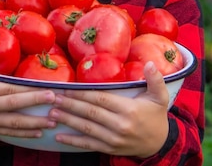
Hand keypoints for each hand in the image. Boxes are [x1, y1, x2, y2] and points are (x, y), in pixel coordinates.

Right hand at [0, 42, 56, 137]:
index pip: (9, 90)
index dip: (29, 90)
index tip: (47, 88)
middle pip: (16, 106)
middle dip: (37, 104)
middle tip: (57, 101)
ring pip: (15, 123)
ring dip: (35, 123)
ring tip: (54, 121)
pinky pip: (9, 132)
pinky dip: (24, 134)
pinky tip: (39, 132)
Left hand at [49, 61, 168, 157]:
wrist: (159, 144)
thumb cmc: (156, 116)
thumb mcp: (160, 97)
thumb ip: (155, 79)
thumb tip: (149, 62)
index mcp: (129, 109)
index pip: (101, 99)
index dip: (83, 94)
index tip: (68, 88)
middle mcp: (120, 125)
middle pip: (90, 113)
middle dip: (70, 105)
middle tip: (54, 98)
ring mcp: (113, 139)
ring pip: (86, 128)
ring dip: (68, 120)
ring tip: (52, 113)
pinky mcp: (109, 148)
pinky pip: (88, 144)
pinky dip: (72, 141)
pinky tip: (59, 136)